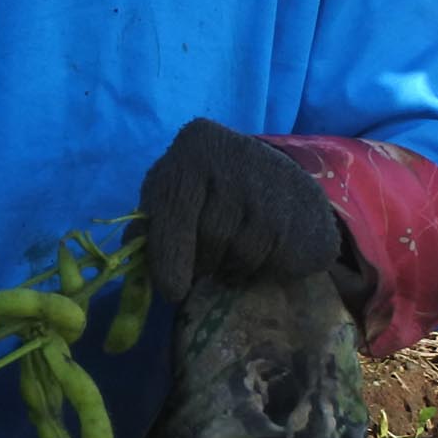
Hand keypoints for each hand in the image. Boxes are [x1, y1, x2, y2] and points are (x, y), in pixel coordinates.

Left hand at [136, 119, 340, 301]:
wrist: (278, 178)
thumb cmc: (209, 190)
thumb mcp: (172, 192)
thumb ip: (149, 221)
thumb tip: (130, 249)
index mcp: (195, 146)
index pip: (175, 210)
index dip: (168, 255)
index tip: (170, 290)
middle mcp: (236, 157)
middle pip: (210, 237)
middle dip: (202, 262)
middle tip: (205, 261)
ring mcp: (276, 183)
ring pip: (242, 253)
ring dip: (232, 267)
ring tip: (233, 249)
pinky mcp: (307, 212)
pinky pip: (275, 261)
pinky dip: (263, 268)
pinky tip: (263, 248)